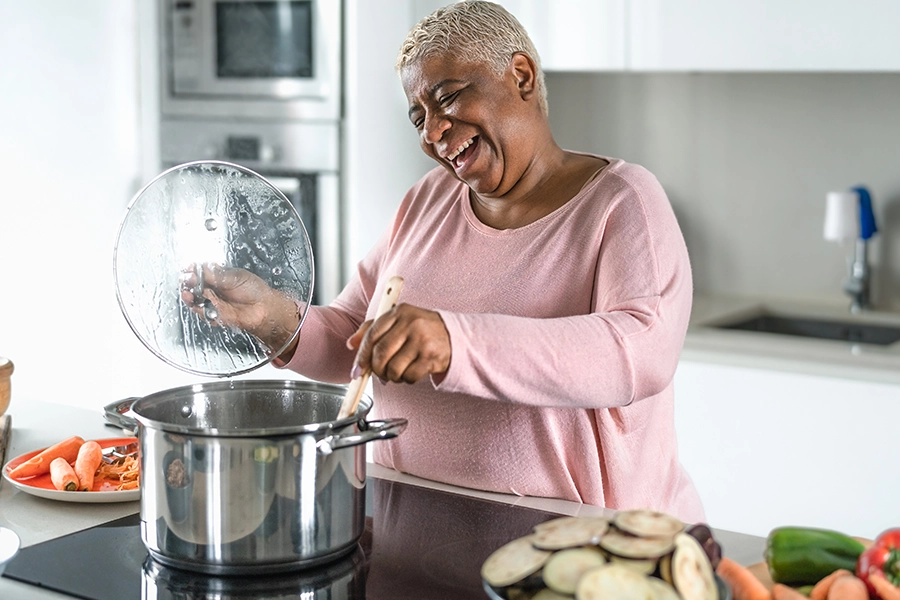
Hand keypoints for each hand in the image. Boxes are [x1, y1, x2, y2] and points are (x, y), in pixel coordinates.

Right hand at [180, 263, 300, 352]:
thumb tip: (202, 268)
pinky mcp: (213, 315)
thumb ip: (218, 275)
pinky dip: (199, 308)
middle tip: (189, 279)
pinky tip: (202, 303)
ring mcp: (211, 302)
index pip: (198, 271)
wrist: (264, 308)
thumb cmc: (254, 290)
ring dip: (189, 296)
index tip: (190, 268)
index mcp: (216, 276)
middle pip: (191, 285)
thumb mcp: (236, 277)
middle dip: (187, 282)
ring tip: (189, 293)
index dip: (192, 270)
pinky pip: (202, 312)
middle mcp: (211, 289)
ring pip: (193, 300)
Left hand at [347, 303, 450, 383]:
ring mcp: (422, 340)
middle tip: (380, 374)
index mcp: (399, 312)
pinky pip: (409, 376)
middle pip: (381, 354)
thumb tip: (351, 343)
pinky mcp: (432, 357)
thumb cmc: (422, 330)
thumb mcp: (398, 321)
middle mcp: (411, 323)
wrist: (455, 336)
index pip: (372, 334)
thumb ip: (373, 329)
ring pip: (394, 368)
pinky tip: (412, 372)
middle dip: (376, 369)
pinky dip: (407, 379)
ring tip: (397, 372)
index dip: (362, 355)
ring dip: (392, 377)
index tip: (357, 369)